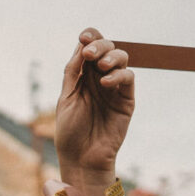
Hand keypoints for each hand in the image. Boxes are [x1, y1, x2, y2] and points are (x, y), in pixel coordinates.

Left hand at [54, 28, 134, 183]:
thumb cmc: (70, 132)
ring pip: (121, 58)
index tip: (83, 37)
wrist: (82, 158)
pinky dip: (118, 75)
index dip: (90, 37)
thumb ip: (73, 73)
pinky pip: (128, 78)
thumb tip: (81, 45)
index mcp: (82, 76)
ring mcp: (114, 88)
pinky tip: (105, 83)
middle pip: (106, 48)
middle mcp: (99, 78)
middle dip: (99, 45)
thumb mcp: (66, 98)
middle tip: (90, 54)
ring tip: (101, 66)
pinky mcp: (126, 100)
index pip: (89, 48)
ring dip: (111, 56)